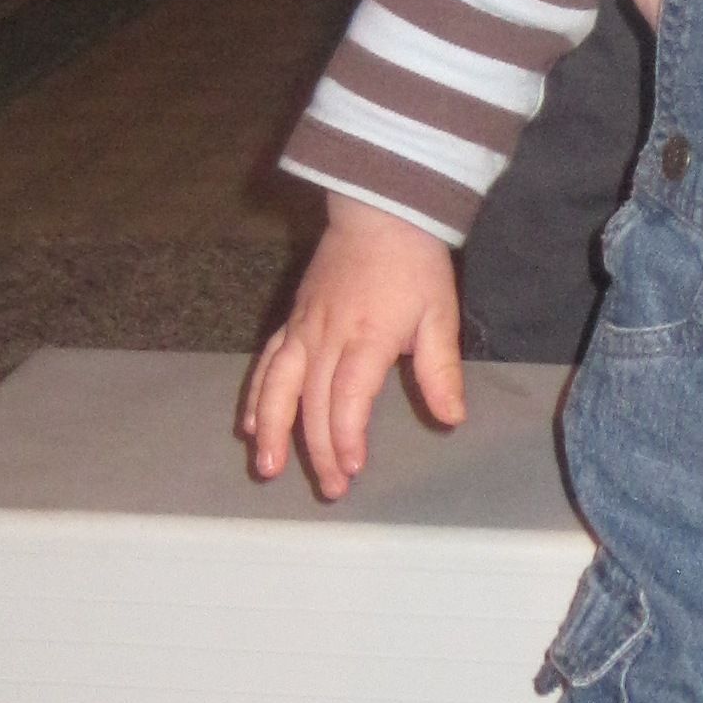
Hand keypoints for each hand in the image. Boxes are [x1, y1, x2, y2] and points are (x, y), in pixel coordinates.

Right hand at [240, 194, 465, 499]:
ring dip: (272, 430)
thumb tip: (451, 418)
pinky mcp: (292, 321)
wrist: (378, 212)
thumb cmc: (414, 265)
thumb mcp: (440, 314)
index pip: (348, 398)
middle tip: (331, 489)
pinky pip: (267, 363)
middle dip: (318, 450)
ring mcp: (303, 329)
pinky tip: (251, 424)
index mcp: (365, 338)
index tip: (353, 468)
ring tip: (267, 468)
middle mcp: (326, 337)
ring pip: (278, 387)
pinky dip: (257, 396)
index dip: (346, 436)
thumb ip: (441, 370)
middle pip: (313, 403)